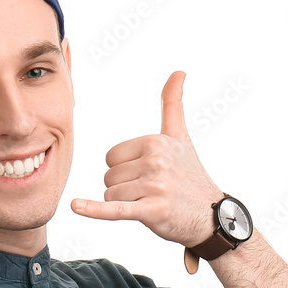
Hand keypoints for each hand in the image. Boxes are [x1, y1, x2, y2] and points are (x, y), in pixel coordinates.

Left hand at [70, 71, 223, 246]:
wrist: (210, 215)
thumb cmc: (191, 175)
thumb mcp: (181, 136)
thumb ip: (173, 104)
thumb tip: (178, 72)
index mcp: (154, 141)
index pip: (111, 157)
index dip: (124, 170)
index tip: (147, 175)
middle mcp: (154, 161)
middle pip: (109, 176)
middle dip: (124, 187)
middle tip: (150, 192)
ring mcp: (153, 186)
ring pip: (110, 195)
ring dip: (125, 203)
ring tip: (150, 203)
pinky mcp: (151, 210)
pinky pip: (115, 209)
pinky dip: (95, 210)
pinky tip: (76, 206)